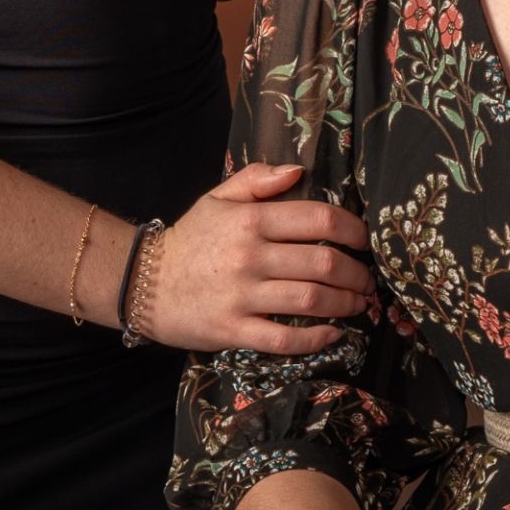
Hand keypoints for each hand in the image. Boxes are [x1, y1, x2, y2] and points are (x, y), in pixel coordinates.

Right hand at [150, 163, 372, 354]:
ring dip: (345, 303)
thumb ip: (257, 179)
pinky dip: (317, 339)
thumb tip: (298, 170)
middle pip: (324, 263)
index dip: (353, 229)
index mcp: (251, 221)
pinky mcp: (233, 330)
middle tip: (367, 279)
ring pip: (311, 300)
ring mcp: (242, 296)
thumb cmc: (190, 240)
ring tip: (357, 303)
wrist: (142, 283)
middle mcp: (250, 257)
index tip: (364, 239)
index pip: (318, 219)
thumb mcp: (218, 199)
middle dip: (357, 273)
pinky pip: (285, 338)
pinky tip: (334, 334)